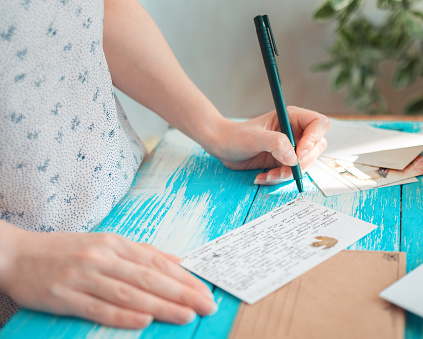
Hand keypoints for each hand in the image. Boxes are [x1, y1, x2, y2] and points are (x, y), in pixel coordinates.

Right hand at [0, 227, 216, 328]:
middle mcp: (102, 257)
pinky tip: (143, 321)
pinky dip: (122, 315)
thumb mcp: (106, 244)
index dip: (184, 277)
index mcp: (114, 243)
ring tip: (185, 315)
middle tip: (206, 304)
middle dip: (181, 292)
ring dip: (160, 305)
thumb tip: (177, 262)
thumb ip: (142, 253)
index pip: (157, 262)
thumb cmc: (67, 251)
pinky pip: (97, 308)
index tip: (205, 290)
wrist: (17, 255)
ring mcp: (82, 277)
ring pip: (128, 292)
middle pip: (148, 277)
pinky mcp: (64, 297)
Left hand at [212, 106, 329, 184]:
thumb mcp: (254, 138)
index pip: (319, 124)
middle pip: (316, 147)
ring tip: (268, 175)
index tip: (298, 154)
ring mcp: (292, 147)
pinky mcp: (285, 160)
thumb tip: (293, 157)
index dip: (314, 139)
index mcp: (292, 117)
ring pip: (305, 163)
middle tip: (284, 170)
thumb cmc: (236, 136)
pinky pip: (292, 173)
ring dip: (289, 174)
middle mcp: (295, 131)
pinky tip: (263, 176)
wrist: (223, 147)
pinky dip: (280, 178)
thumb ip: (275, 143)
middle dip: (301, 163)